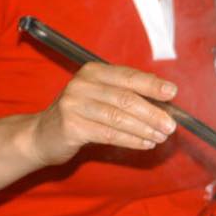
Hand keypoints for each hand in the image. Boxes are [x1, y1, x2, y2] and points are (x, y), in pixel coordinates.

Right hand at [27, 62, 178, 165]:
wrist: (42, 134)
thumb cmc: (81, 115)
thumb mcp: (101, 97)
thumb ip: (127, 94)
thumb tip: (165, 99)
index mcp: (94, 72)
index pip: (128, 76)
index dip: (152, 84)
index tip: (173, 92)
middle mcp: (83, 84)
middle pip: (126, 98)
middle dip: (153, 113)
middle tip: (171, 125)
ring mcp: (75, 104)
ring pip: (119, 117)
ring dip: (145, 129)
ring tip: (161, 137)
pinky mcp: (71, 126)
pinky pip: (109, 134)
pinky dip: (131, 140)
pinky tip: (146, 144)